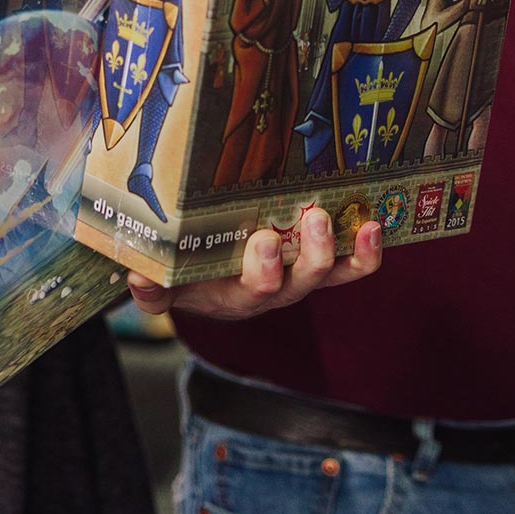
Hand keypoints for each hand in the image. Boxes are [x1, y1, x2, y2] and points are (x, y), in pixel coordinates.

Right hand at [126, 205, 380, 321]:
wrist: (205, 283)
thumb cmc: (183, 279)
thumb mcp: (162, 284)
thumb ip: (150, 287)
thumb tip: (138, 275)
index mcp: (238, 296)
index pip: (255, 290)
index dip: (262, 270)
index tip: (262, 241)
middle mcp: (276, 289)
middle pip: (302, 281)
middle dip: (311, 252)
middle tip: (312, 217)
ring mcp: (302, 277)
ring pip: (334, 274)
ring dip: (352, 252)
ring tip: (364, 223)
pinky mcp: (321, 261)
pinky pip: (351, 265)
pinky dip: (366, 250)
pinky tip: (376, 222)